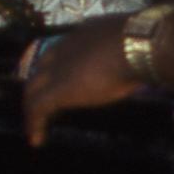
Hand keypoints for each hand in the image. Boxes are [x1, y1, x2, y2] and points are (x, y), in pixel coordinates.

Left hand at [21, 15, 145, 146]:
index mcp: (82, 34)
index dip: (55, 66)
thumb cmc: (141, 44)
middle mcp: (65, 49)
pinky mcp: (58, 89)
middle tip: (40, 105)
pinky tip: (37, 139)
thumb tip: (132, 60)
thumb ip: (120, 51)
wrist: (136, 48)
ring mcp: (58, 69)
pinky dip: (35, 123)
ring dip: (32, 107)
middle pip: (40, 68)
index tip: (57, 80)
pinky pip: (38, 108)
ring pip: (34, 88)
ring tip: (34, 125)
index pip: (61, 51)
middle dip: (37, 86)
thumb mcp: (126, 43)